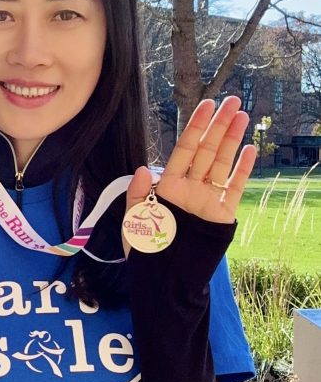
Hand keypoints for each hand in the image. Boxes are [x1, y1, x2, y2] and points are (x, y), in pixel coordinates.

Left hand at [124, 96, 255, 249]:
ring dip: (232, 140)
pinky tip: (249, 150)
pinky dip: (242, 170)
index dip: (196, 127)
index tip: (206, 105)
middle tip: (233, 100)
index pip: (185, 149)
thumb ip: (137, 196)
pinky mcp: (222, 214)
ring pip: (222, 163)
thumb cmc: (146, 253)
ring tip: (243, 116)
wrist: (166, 281)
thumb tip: (143, 169)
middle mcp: (190, 188)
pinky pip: (233, 188)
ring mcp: (207, 199)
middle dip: (219, 125)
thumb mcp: (133, 223)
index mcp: (168, 186)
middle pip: (207, 150)